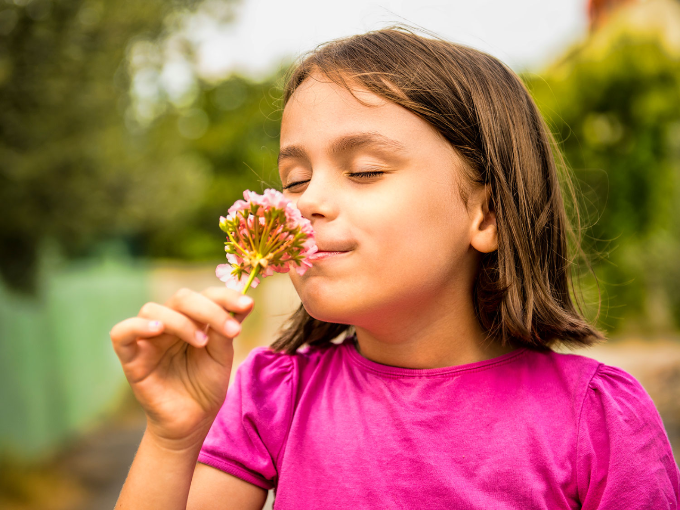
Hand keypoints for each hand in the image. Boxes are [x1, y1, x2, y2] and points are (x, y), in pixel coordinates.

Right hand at [110, 287, 253, 451]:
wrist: (192, 423)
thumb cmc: (205, 387)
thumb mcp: (221, 356)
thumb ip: (225, 329)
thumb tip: (245, 302)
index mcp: (192, 320)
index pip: (205, 295)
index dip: (226, 296)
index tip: (248, 305)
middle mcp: (169, 324)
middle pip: (181, 298)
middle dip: (209, 309)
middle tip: (232, 330)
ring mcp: (148, 339)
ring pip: (153, 309)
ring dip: (181, 321)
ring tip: (202, 342)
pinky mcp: (131, 358)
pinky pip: (121, 333)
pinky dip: (137, 326)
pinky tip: (158, 330)